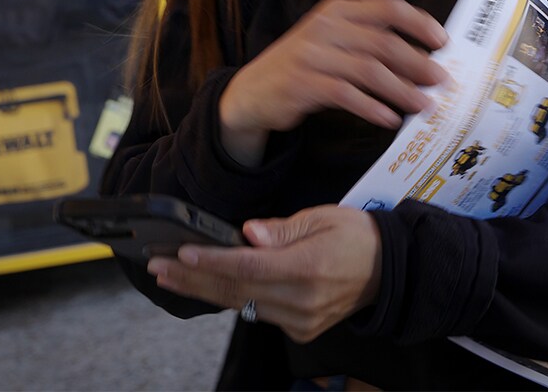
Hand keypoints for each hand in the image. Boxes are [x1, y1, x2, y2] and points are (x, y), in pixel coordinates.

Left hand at [145, 205, 382, 342]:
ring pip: (240, 304)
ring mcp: (300, 320)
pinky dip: (231, 297)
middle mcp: (301, 299)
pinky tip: (207, 286)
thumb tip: (247, 234)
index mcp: (307, 267)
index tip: (180, 254)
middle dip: (191, 278)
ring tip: (170, 275)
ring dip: (203, 289)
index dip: (210, 261)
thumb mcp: (323, 217)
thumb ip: (283, 228)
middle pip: (235, 289)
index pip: (247, 266)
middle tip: (157, 266)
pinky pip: (257, 312)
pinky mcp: (300, 329)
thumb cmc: (357, 236)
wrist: (391, 271)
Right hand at [218, 0, 446, 164]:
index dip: (419, 23)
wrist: (252, 92)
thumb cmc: (303, 67)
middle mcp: (324, 27)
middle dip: (418, 63)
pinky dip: (372, 107)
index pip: (387, 7)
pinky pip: (346, 95)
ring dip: (401, 90)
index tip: (443, 41)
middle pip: (383, 42)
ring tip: (423, 105)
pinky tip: (389, 119)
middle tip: (441, 81)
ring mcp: (310, 55)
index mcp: (337, 11)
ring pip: (368, 70)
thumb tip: (423, 59)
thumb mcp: (331, 42)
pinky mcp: (301, 84)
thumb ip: (367, 42)